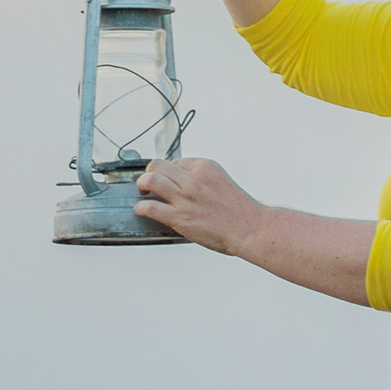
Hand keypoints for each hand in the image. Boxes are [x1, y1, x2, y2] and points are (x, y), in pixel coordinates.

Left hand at [135, 155, 263, 253]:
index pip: (175, 161)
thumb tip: (182, 183)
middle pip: (158, 165)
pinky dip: (141, 208)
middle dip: (149, 172)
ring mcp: (185, 197)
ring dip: (141, 185)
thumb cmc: (240, 211)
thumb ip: (201, 179)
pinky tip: (141, 211)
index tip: (167, 179)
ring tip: (142, 192)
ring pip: (150, 180)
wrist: (250, 228)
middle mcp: (193, 179)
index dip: (168, 171)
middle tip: (148, 183)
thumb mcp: (221, 182)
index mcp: (204, 167)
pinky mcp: (179, 217)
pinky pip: (150, 207)